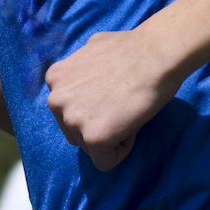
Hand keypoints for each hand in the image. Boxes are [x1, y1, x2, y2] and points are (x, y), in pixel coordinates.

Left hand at [44, 28, 181, 171]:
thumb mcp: (92, 47)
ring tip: (128, 112)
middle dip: (98, 123)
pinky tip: (132, 125)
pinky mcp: (93, 137)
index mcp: (55, 78)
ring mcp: (72, 119)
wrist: (154, 54)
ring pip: (90, 146)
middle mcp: (55, 100)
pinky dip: (121, 150)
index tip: (113, 92)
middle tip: (122, 105)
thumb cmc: (132, 47)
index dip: (95, 105)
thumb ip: (81, 68)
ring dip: (110, 135)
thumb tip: (86, 74)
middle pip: (74, 130)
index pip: (68, 108)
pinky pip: (105, 162)